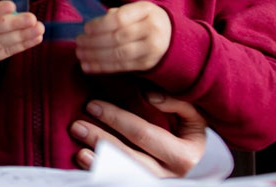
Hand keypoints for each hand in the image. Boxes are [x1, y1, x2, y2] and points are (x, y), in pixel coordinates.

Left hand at [70, 95, 207, 176]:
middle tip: (76, 125)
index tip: (93, 105)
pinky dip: (101, 171)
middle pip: (129, 157)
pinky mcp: (144, 185)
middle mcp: (172, 175)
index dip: (116, 119)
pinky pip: (120, 180)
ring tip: (79, 150)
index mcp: (184, 155)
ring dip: (99, 161)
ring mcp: (158, 184)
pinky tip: (85, 161)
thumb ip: (177, 102)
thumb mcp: (194, 116)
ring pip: (124, 174)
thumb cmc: (189, 133)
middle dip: (101, 139)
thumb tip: (149, 97)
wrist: (199, 162)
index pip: (143, 134)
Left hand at [76, 1, 170, 72]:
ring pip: (118, 55)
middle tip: (78, 42)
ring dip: (95, 56)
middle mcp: (152, 29)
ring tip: (80, 54)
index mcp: (146, 10)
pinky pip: (121, 67)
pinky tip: (88, 67)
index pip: (120, 18)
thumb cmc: (143, 19)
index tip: (86, 28)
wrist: (170, 35)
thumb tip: (90, 27)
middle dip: (94, 42)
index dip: (100, 25)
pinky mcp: (147, 64)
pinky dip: (102, 67)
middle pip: (117, 38)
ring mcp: (152, 49)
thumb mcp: (134, 10)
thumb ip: (115, 15)